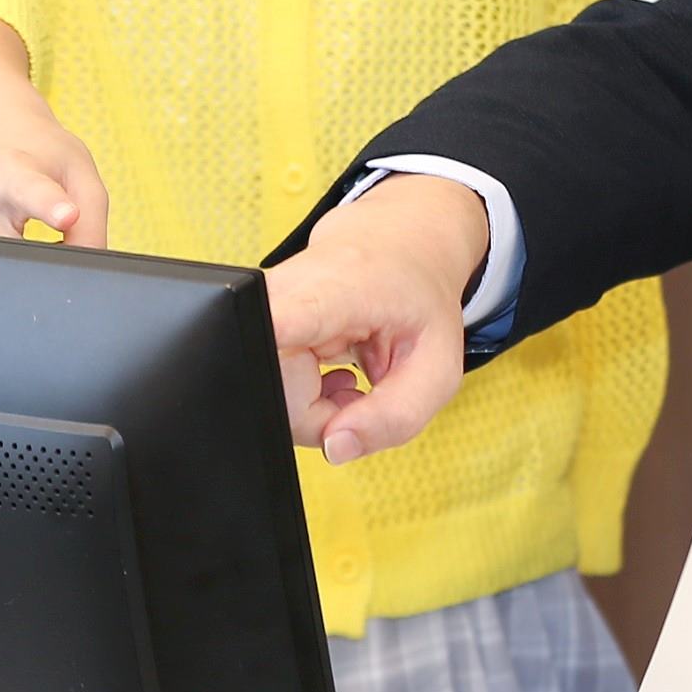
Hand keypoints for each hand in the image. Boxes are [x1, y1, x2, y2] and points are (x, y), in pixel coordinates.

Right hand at [0, 14, 110, 246]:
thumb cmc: (39, 154)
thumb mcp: (79, 172)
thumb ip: (92, 222)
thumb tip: (89, 266)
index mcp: (15, 172)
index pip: (33, 192)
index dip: (51, 206)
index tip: (68, 215)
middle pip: (15, 252)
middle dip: (41, 257)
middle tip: (47, 229)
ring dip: (18, 259)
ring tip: (16, 224)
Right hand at [264, 174, 491, 462]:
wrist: (399, 243)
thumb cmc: (419, 298)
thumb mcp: (437, 367)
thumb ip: (395, 418)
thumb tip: (335, 449)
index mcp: (336, 291)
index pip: (273, 322)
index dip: (260, 356)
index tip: (262, 378)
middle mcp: (285, 292)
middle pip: (271, 391)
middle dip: (315, 419)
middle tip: (356, 396)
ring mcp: (264, 304)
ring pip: (265, 392)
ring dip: (308, 406)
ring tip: (343, 377)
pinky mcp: (254, 317)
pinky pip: (265, 381)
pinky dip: (299, 393)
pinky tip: (324, 370)